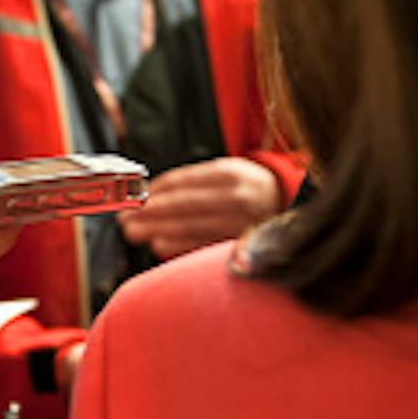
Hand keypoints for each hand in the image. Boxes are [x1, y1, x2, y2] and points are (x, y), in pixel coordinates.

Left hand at [115, 156, 284, 260]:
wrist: (292, 206)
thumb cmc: (251, 190)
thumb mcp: (230, 172)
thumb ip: (196, 181)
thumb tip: (153, 195)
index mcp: (230, 174)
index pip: (183, 182)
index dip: (154, 191)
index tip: (135, 197)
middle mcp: (236, 198)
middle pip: (181, 205)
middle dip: (148, 212)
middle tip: (125, 218)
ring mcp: (239, 223)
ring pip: (188, 227)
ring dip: (155, 230)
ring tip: (133, 231)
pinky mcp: (240, 244)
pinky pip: (202, 246)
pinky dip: (177, 245)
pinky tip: (158, 244)